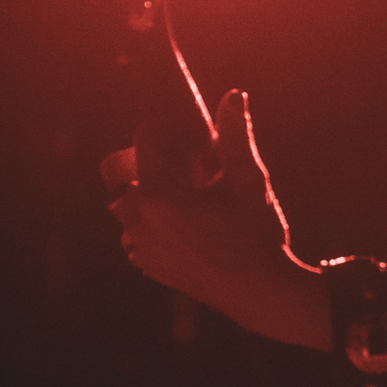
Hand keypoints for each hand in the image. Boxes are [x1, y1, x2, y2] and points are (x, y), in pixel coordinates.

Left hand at [104, 90, 331, 350]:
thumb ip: (236, 135)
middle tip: (177, 162)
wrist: (261, 291)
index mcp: (158, 193)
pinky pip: (136, 238)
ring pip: (127, 210)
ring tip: (179, 195)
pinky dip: (149, 227)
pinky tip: (178, 225)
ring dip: (144, 197)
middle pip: (124, 178)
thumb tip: (234, 95)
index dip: (159, 128)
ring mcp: (142, 248)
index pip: (143, 141)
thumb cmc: (255, 232)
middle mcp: (140, 220)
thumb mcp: (248, 179)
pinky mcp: (151, 267)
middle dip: (145, 164)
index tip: (175, 127)